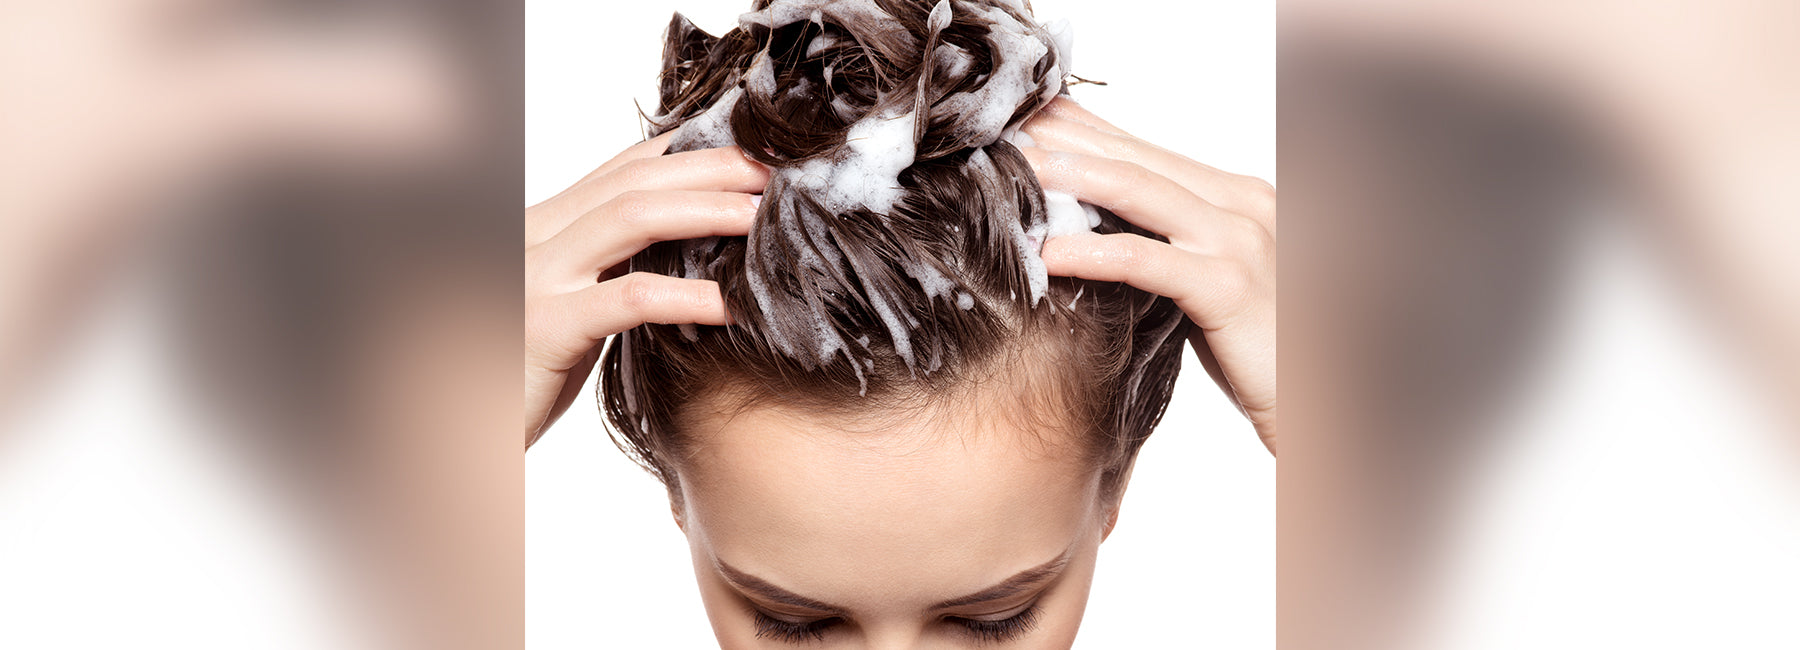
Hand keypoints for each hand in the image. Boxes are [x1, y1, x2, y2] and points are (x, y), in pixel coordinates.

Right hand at [524, 133, 768, 446]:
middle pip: (635, 179)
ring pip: (630, 217)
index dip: (692, 153)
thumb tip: (691, 259)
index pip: (625, 168)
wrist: (459, 435)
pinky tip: (732, 305)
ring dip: (705, 210)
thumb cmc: (518, 379)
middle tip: (776, 173)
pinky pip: (627, 299)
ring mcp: (534, 277)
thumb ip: (613, 276)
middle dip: (711, 169)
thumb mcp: (571, 313)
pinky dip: (687, 296)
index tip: (755, 154)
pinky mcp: (541, 329)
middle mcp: (535, 236)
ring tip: (762, 221)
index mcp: (546, 227)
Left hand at [1020, 98, 1277, 453]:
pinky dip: (1093, 253)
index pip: (1145, 153)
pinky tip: (1048, 255)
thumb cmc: (1259, 352)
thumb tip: (1090, 232)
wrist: (1323, 405)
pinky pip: (1148, 260)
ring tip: (1016, 171)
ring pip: (1140, 192)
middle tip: (1003, 128)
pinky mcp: (1231, 285)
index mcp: (1234, 197)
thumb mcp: (1204, 287)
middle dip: (1068, 140)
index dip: (1084, 133)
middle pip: (1136, 159)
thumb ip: (1163, 251)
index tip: (1027, 121)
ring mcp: (1240, 240)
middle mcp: (1241, 203)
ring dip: (1072, 177)